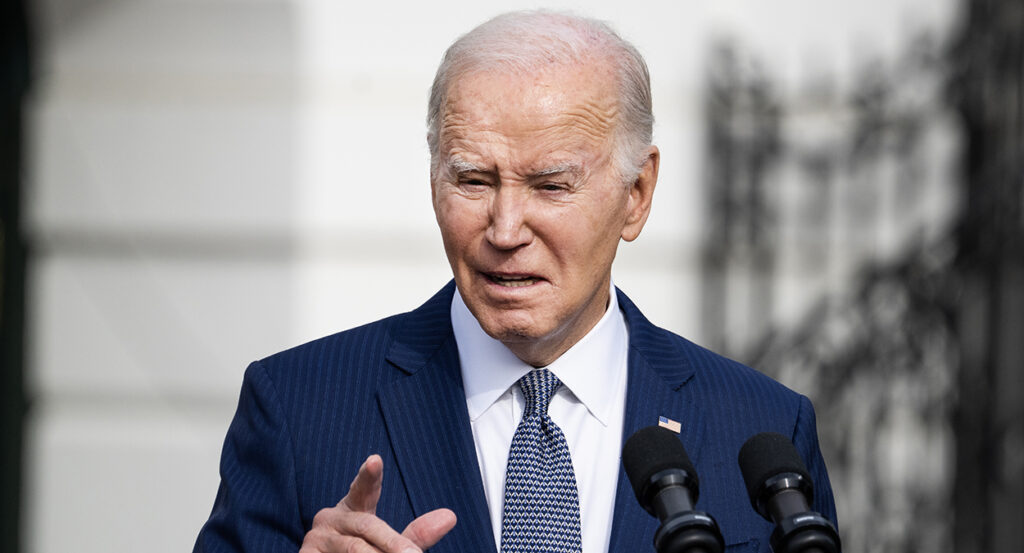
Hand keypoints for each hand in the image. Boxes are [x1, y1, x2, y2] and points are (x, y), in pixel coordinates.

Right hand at [300, 455, 456, 552]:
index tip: (375, 460)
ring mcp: (316, 538)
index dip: (369, 476)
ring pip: (352, 548)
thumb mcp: (387, 544)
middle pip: (366, 527)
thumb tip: (450, 516)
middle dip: (393, 544)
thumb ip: (415, 535)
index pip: (363, 490)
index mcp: (353, 510)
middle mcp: (331, 519)